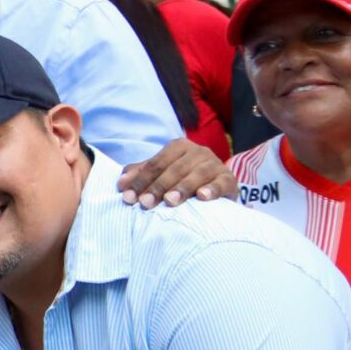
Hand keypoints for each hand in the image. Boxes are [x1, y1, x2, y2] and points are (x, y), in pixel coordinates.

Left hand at [116, 137, 233, 207]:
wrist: (218, 185)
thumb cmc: (184, 179)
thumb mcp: (162, 173)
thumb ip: (142, 174)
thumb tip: (121, 183)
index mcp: (178, 146)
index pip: (155, 164)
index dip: (140, 180)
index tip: (128, 197)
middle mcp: (198, 151)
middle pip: (174, 169)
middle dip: (157, 187)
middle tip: (145, 203)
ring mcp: (215, 164)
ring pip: (196, 175)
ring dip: (182, 188)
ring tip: (170, 201)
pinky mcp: (230, 179)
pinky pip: (221, 183)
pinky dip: (212, 189)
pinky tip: (202, 197)